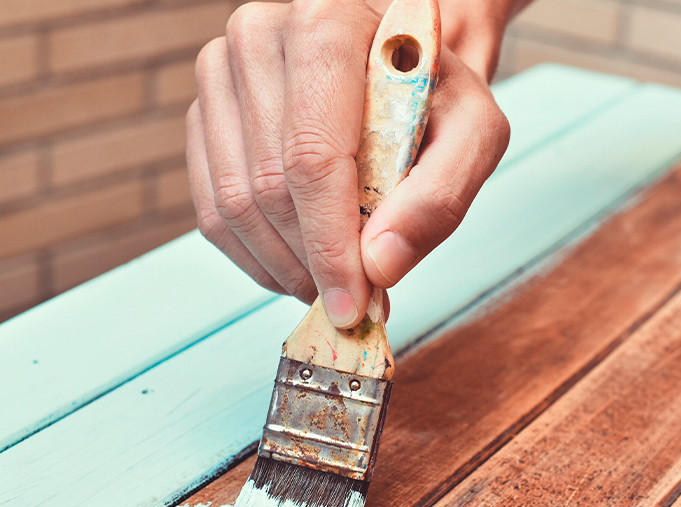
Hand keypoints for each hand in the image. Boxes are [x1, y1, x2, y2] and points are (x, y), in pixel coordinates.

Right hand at [187, 0, 510, 326]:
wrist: (399, 66)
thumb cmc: (439, 94)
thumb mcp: (475, 133)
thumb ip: (441, 197)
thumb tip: (379, 266)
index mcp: (327, 23)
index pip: (313, 157)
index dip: (330, 245)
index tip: (354, 304)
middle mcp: (259, 34)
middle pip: (270, 186)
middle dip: (313, 264)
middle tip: (356, 302)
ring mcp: (221, 71)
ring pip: (233, 204)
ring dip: (284, 267)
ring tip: (333, 287)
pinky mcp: (205, 112)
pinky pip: (211, 208)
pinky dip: (257, 256)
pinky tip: (301, 267)